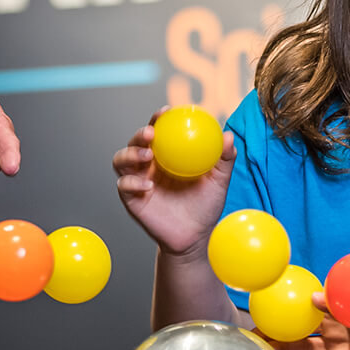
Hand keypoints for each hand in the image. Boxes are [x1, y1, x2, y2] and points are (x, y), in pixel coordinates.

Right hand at [112, 107, 236, 255]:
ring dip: (130, 153)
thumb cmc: (206, 206)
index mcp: (167, 156)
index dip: (158, 119)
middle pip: (135, 142)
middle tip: (151, 133)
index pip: (159, 132)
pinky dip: (132, 182)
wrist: (194, 237)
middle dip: (139, 133)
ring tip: (147, 156)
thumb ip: (224, 159)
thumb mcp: (219, 182)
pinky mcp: (131, 199)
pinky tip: (147, 185)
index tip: (166, 111)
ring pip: (121, 159)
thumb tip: (228, 136)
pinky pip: (124, 186)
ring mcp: (137, 180)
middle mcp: (148, 165)